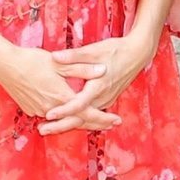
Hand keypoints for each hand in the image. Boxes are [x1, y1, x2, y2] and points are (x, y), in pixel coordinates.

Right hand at [0, 41, 118, 133]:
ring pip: (64, 120)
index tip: (117, 120)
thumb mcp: (60, 63)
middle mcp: (51, 108)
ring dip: (80, 121)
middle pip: (77, 121)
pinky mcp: (30, 109)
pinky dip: (63, 118)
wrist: (3, 65)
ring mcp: (39, 110)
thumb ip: (82, 68)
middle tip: (112, 124)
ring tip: (95, 122)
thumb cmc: (32, 61)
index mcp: (61, 97)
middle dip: (96, 123)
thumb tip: (103, 70)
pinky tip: (70, 115)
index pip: (87, 113)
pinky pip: (51, 117)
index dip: (103, 118)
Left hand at [41, 33, 157, 133]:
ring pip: (85, 118)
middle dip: (60, 125)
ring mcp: (106, 101)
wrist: (138, 54)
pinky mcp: (107, 101)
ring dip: (67, 124)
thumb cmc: (117, 50)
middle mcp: (103, 97)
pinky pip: (91, 115)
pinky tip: (65, 123)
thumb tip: (55, 57)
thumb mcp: (95, 50)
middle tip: (41, 130)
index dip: (64, 110)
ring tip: (47, 129)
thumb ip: (74, 55)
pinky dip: (78, 120)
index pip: (79, 103)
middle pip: (80, 117)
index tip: (49, 115)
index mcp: (99, 85)